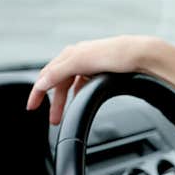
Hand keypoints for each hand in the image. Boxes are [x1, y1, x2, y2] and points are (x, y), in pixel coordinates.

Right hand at [26, 35, 161, 124]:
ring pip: (71, 84)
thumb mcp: (81, 62)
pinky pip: (84, 84)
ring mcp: (91, 64)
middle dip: (54, 102)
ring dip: (66, 101)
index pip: (47, 75)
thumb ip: (58, 72)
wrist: (142, 54)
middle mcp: (79, 57)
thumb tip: (41, 83)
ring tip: (66, 115)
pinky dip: (79, 94)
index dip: (38, 92)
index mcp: (71, 54)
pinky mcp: (104, 70)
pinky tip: (81, 101)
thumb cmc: (115, 54)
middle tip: (53, 120)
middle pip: (59, 82)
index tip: (32, 107)